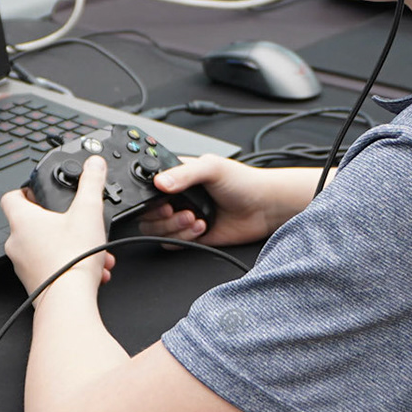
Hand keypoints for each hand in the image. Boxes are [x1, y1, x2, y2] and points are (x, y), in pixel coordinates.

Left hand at [3, 156, 115, 296]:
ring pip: (45, 247)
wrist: (68, 301)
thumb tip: (94, 164)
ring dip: (70, 245)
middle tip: (77, 223)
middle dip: (59, 223)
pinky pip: (50, 267)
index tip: (39, 191)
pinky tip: (92, 269)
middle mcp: (16, 242)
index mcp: (23, 220)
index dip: (25, 190)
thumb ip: (91, 183)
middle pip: (32, 223)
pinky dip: (69, 265)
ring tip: (93, 250)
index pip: (11, 196)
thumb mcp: (88, 211)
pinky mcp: (34, 283)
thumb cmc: (71, 259)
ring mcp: (23, 265)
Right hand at [139, 156, 315, 246]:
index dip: (148, 196)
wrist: (264, 208)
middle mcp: (177, 197)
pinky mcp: (190, 236)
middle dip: (161, 215)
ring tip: (195, 218)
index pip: (148, 187)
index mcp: (177, 176)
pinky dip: (183, 239)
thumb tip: (160, 182)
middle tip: (177, 210)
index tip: (161, 199)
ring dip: (174, 227)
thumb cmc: (244, 182)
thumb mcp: (212, 167)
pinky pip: (171, 244)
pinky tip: (202, 228)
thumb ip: (184, 173)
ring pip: (156, 230)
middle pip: (147, 213)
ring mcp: (182, 217)